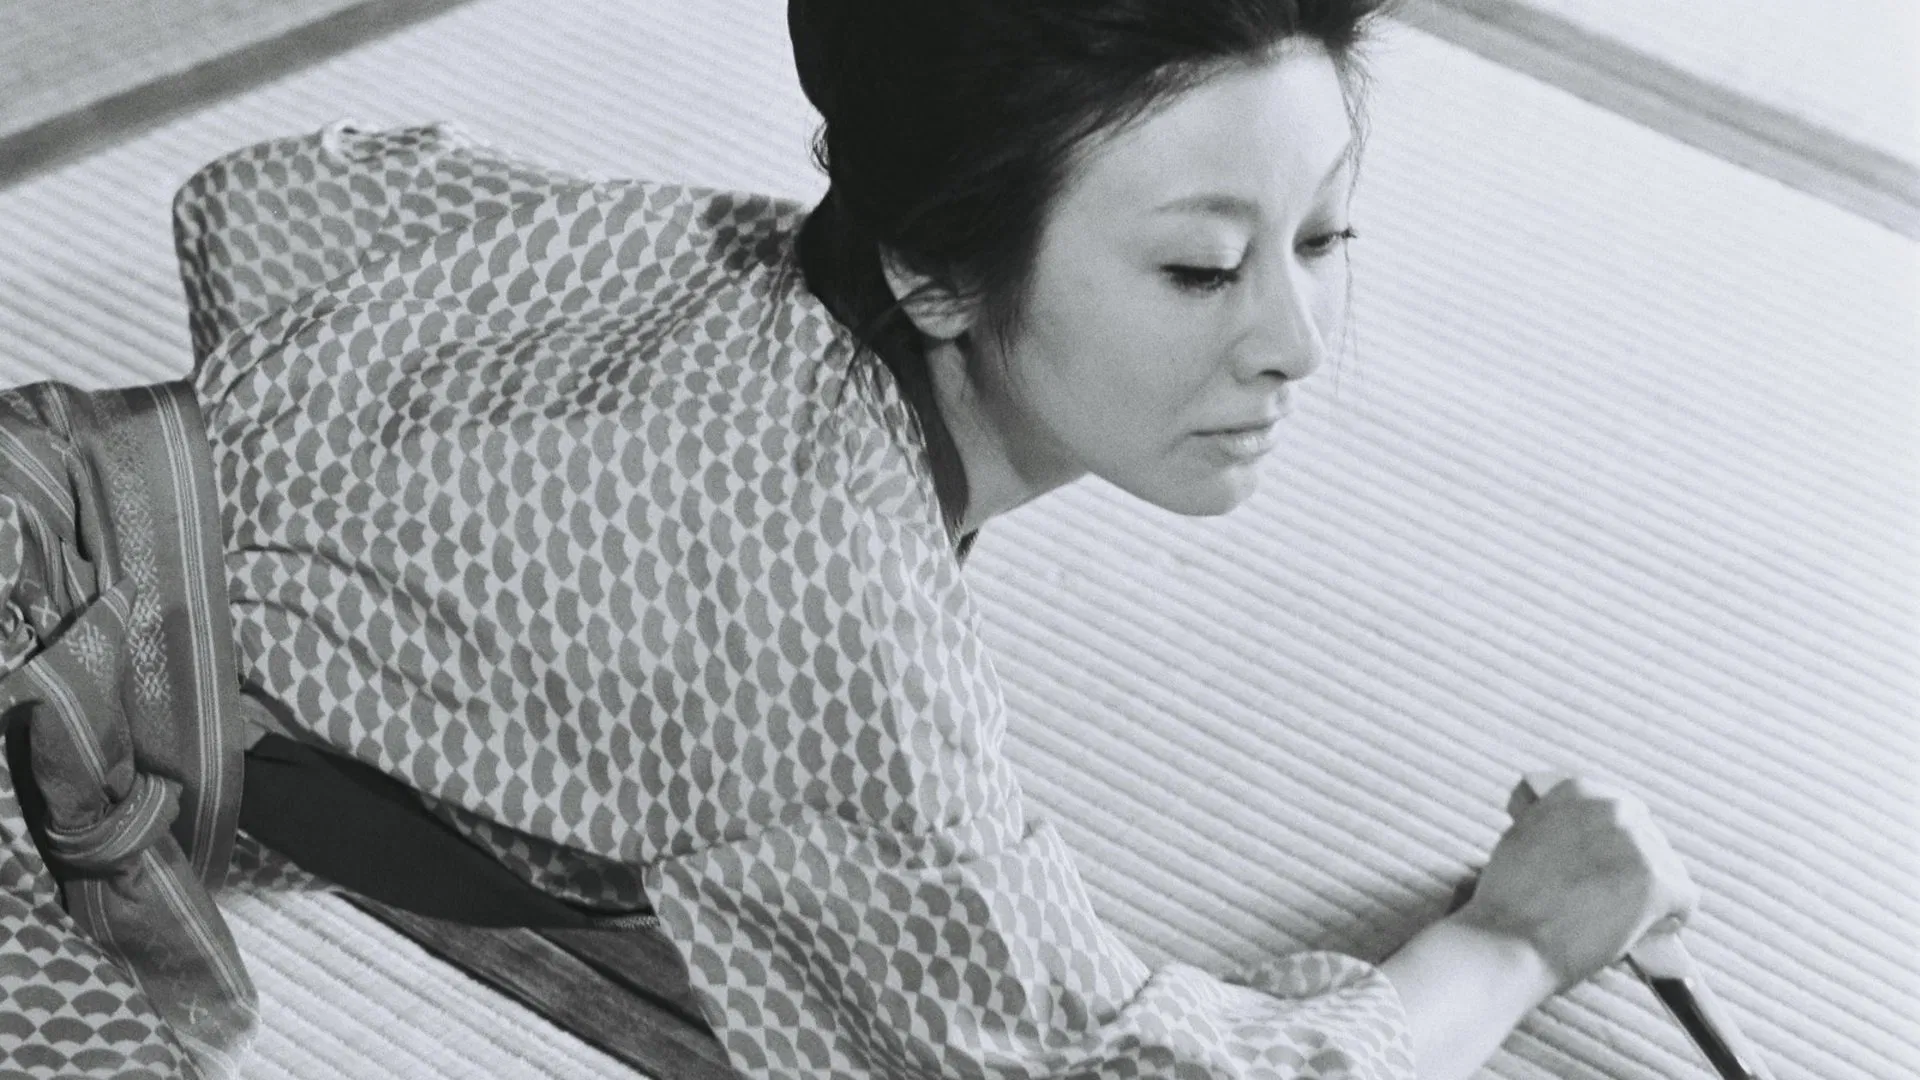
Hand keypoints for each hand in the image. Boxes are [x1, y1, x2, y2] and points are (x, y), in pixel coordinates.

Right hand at [1456, 774, 1699, 991]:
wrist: (1508, 941)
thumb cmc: (1508, 899)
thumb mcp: (1524, 834)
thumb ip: (1559, 823)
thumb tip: (1584, 834)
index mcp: (1578, 791)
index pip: (1620, 811)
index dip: (1612, 845)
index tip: (1602, 867)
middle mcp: (1612, 808)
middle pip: (1648, 839)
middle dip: (1634, 868)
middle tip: (1611, 899)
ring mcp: (1637, 844)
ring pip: (1668, 870)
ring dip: (1651, 895)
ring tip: (1620, 919)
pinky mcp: (1657, 883)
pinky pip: (1684, 901)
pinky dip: (1670, 919)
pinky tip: (1644, 931)